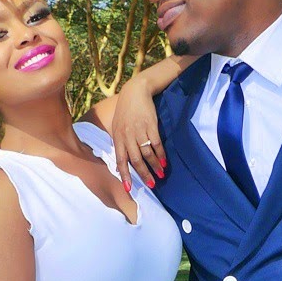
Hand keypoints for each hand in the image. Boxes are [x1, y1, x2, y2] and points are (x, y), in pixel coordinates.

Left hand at [112, 77, 166, 191]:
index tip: (128, 189)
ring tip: (160, 174)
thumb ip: (119, 144)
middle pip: (136, 160)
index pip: (120, 160)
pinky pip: (156, 144)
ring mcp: (139, 131)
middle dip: (144, 174)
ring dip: (155, 166)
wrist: (136, 91)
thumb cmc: (126, 111)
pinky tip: (164, 162)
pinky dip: (161, 154)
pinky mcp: (151, 125)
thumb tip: (120, 164)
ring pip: (147, 154)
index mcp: (118, 137)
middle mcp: (127, 136)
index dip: (125, 175)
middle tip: (152, 185)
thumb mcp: (117, 127)